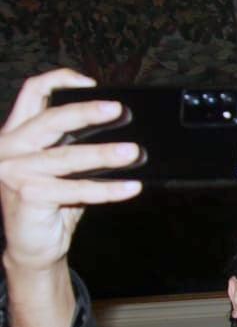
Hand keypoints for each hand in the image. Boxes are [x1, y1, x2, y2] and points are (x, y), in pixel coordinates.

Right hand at [0, 69, 141, 273]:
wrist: (32, 246)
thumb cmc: (50, 203)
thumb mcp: (60, 167)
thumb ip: (74, 145)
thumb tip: (123, 133)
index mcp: (15, 133)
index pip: (33, 93)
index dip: (60, 81)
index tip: (91, 82)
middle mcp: (9, 147)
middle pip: (49, 120)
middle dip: (85, 112)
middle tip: (117, 110)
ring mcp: (13, 171)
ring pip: (65, 156)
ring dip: (103, 154)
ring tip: (133, 152)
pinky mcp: (26, 195)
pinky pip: (75, 189)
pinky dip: (106, 189)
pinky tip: (129, 187)